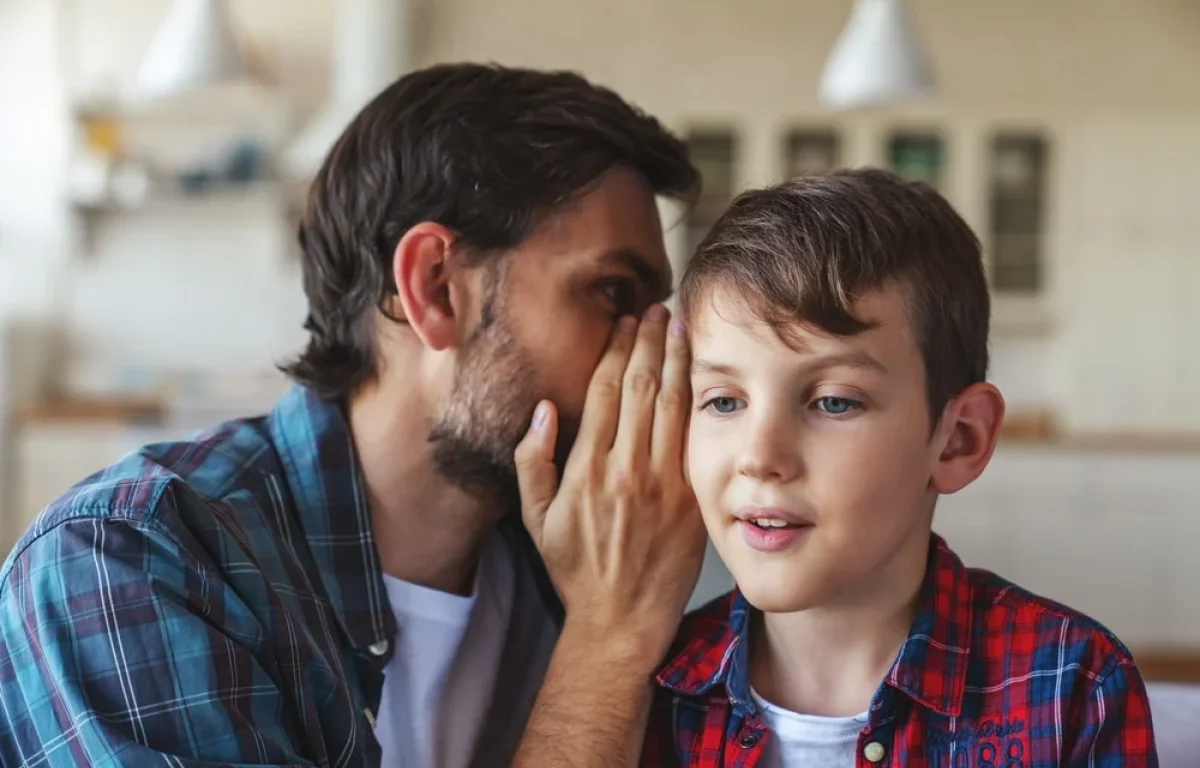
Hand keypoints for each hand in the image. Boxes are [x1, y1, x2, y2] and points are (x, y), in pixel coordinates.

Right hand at [514, 305, 707, 671]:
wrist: (620, 619)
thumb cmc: (575, 568)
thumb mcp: (534, 519)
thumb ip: (532, 460)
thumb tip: (543, 408)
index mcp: (587, 469)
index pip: (605, 391)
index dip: (615, 350)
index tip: (623, 323)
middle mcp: (627, 469)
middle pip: (642, 386)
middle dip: (650, 341)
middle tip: (655, 309)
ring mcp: (663, 483)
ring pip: (673, 404)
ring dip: (677, 359)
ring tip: (680, 326)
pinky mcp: (691, 498)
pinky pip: (695, 438)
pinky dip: (699, 399)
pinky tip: (702, 374)